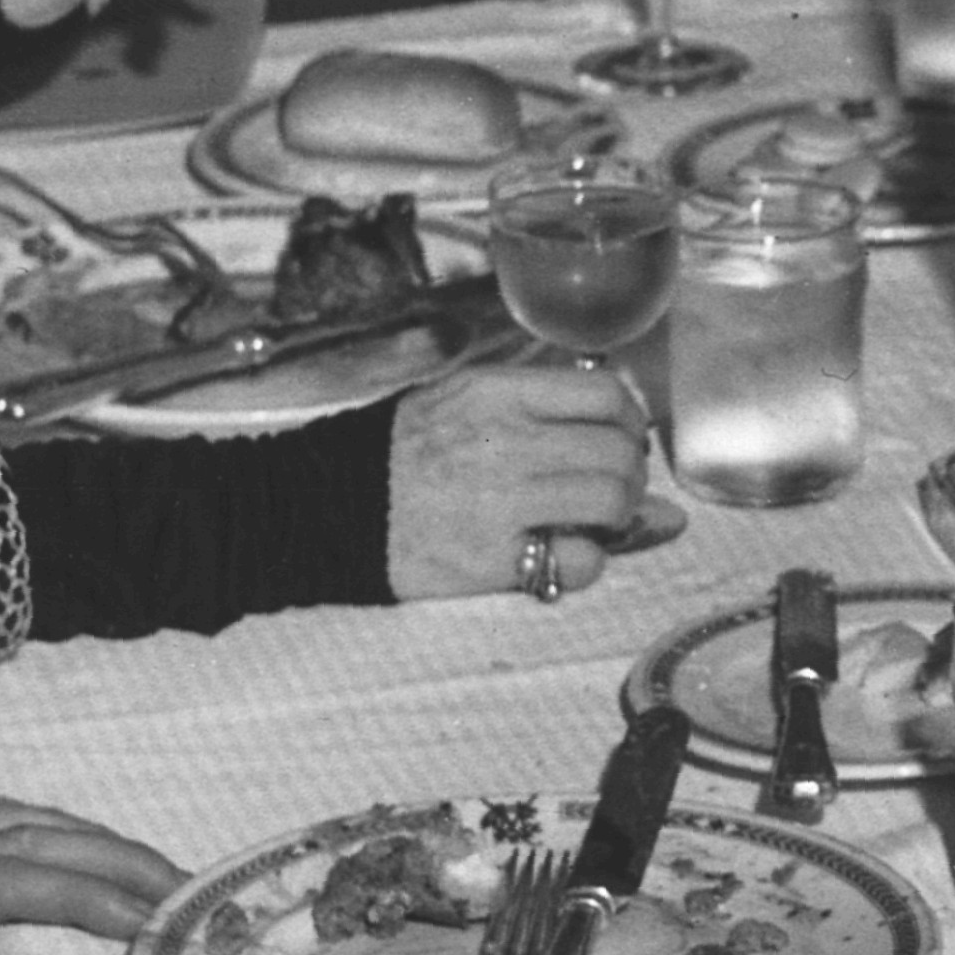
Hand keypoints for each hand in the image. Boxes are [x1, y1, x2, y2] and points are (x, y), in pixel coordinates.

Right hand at [379, 350, 657, 599]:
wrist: (324, 509)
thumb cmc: (398, 453)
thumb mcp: (460, 402)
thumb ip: (543, 413)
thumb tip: (628, 430)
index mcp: (494, 393)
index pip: (606, 394)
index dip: (628, 421)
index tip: (619, 439)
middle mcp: (503, 441)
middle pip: (618, 451)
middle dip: (629, 474)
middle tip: (608, 489)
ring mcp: (500, 502)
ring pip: (611, 502)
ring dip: (616, 516)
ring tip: (588, 521)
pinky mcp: (493, 560)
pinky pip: (580, 561)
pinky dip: (583, 560)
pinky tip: (555, 551)